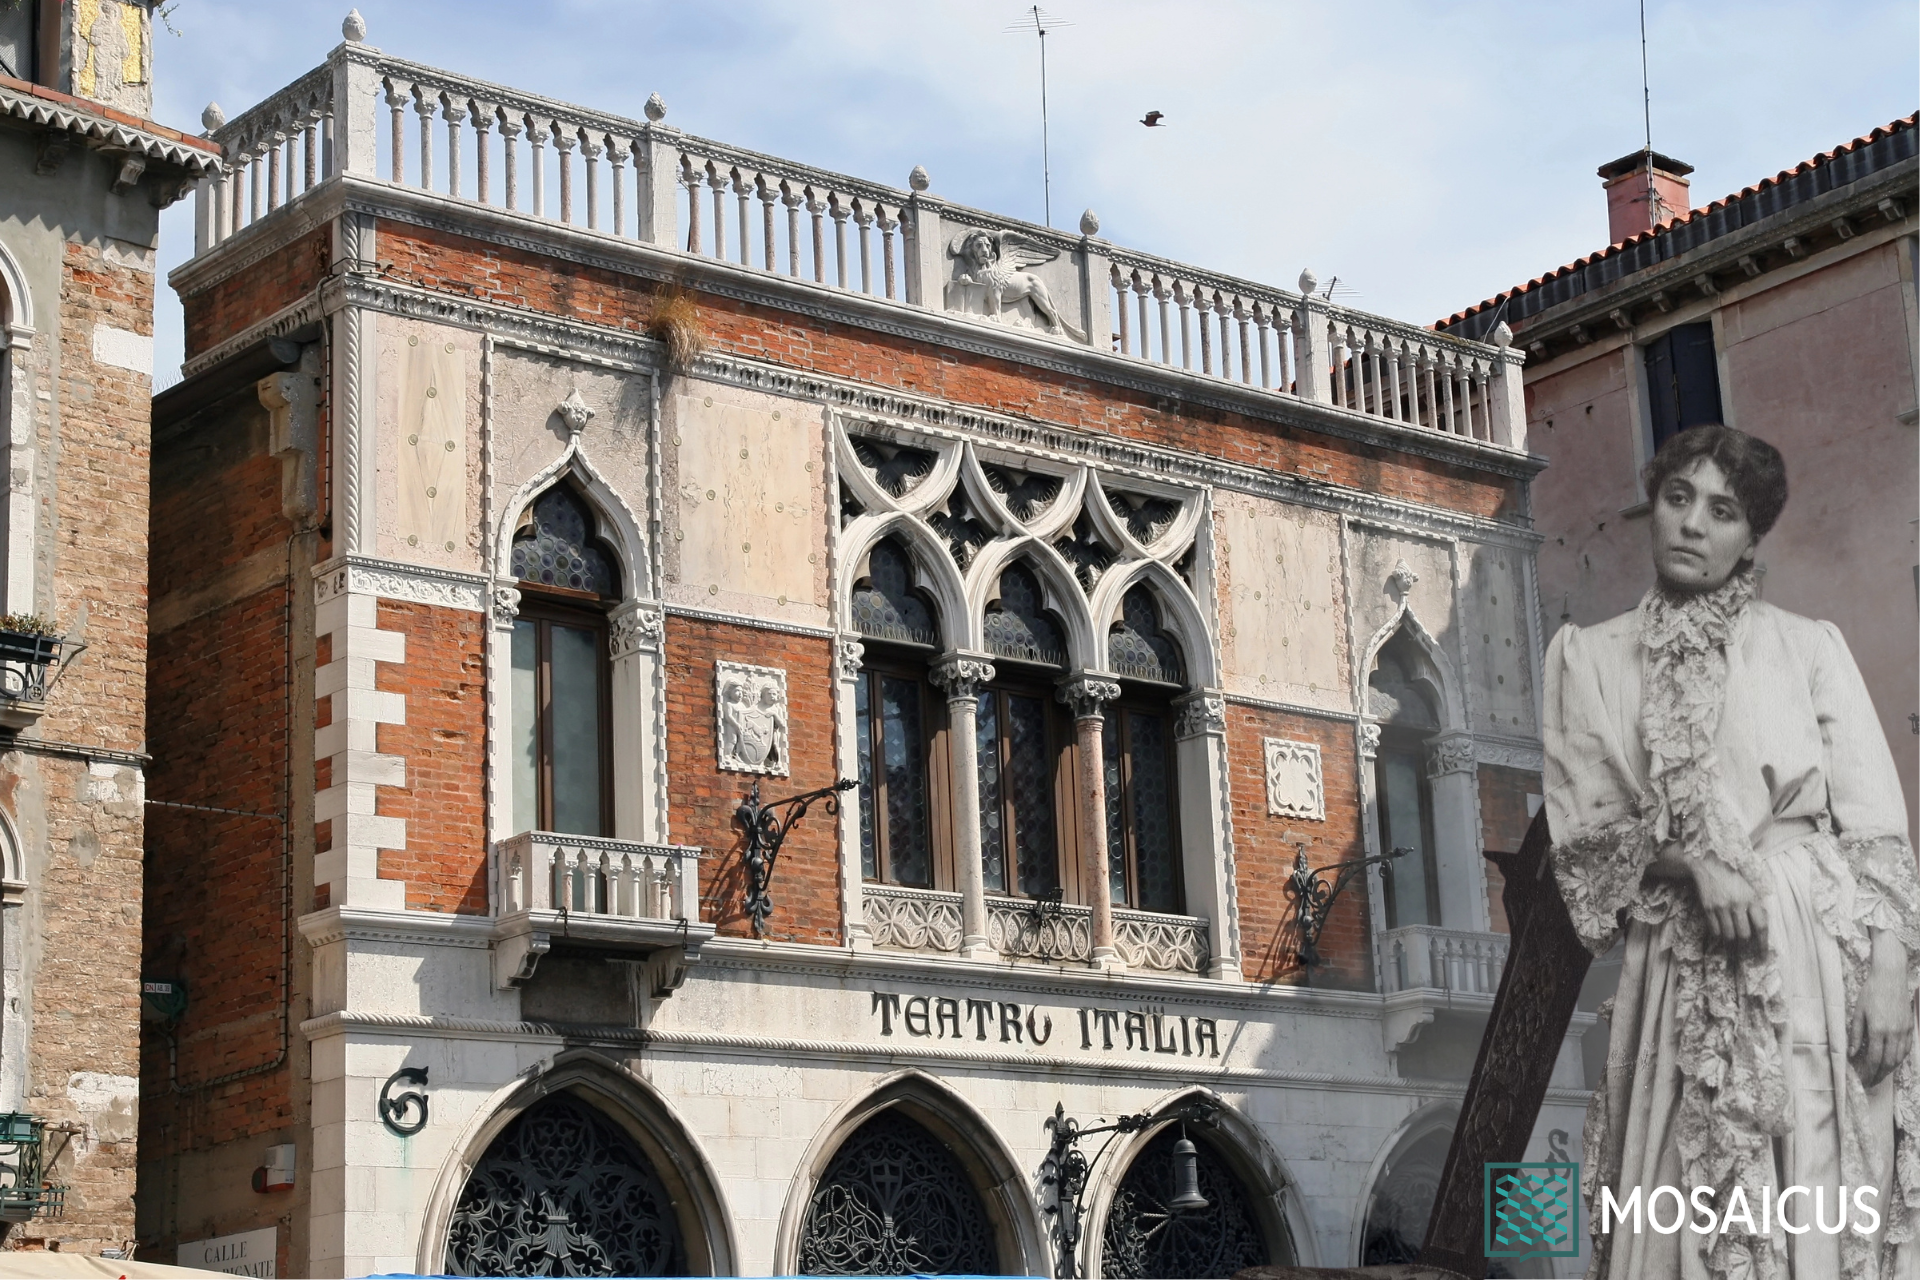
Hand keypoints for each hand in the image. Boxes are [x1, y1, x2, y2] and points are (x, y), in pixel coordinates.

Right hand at [1690, 858, 1768, 949]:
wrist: (1709, 866)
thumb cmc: (1734, 879)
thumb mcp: (1750, 890)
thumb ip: (1756, 908)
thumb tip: (1761, 932)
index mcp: (1752, 899)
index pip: (1761, 927)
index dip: (1762, 944)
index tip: (1762, 957)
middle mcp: (1737, 904)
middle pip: (1744, 934)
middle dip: (1744, 946)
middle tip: (1744, 951)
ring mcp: (1721, 907)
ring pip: (1728, 935)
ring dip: (1730, 943)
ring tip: (1731, 945)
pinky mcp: (1708, 908)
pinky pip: (1714, 930)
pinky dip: (1718, 935)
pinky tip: (1720, 934)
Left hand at [1851, 935, 1913, 1089]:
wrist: (1890, 977)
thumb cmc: (1870, 992)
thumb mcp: (1857, 1012)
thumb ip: (1855, 1034)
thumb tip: (1852, 1053)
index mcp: (1878, 1030)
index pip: (1874, 1059)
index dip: (1869, 1072)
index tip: (1863, 1080)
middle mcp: (1894, 1033)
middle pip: (1888, 1062)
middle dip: (1879, 1075)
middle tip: (1871, 1082)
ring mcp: (1904, 1030)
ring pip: (1899, 1057)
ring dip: (1890, 1069)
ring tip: (1880, 1074)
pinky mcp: (1911, 1026)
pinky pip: (1907, 1048)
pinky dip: (1899, 1058)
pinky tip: (1892, 1061)